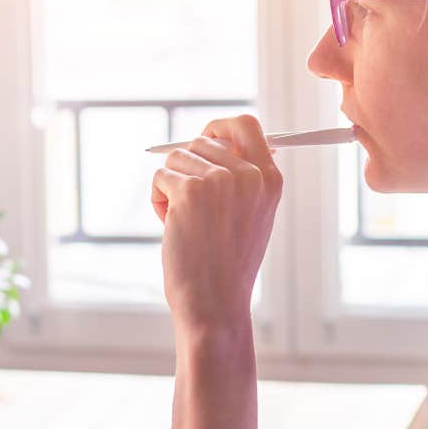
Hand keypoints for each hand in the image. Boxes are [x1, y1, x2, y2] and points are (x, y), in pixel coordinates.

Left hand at [150, 115, 282, 336]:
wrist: (215, 303)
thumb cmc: (227, 265)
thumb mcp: (251, 216)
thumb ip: (241, 178)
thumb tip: (213, 140)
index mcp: (270, 179)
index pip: (245, 125)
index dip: (219, 128)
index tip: (204, 139)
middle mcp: (249, 175)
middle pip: (201, 141)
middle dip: (186, 169)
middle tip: (190, 206)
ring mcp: (220, 181)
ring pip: (176, 158)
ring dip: (171, 187)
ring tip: (184, 222)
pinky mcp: (190, 191)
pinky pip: (160, 177)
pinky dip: (158, 201)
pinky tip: (171, 227)